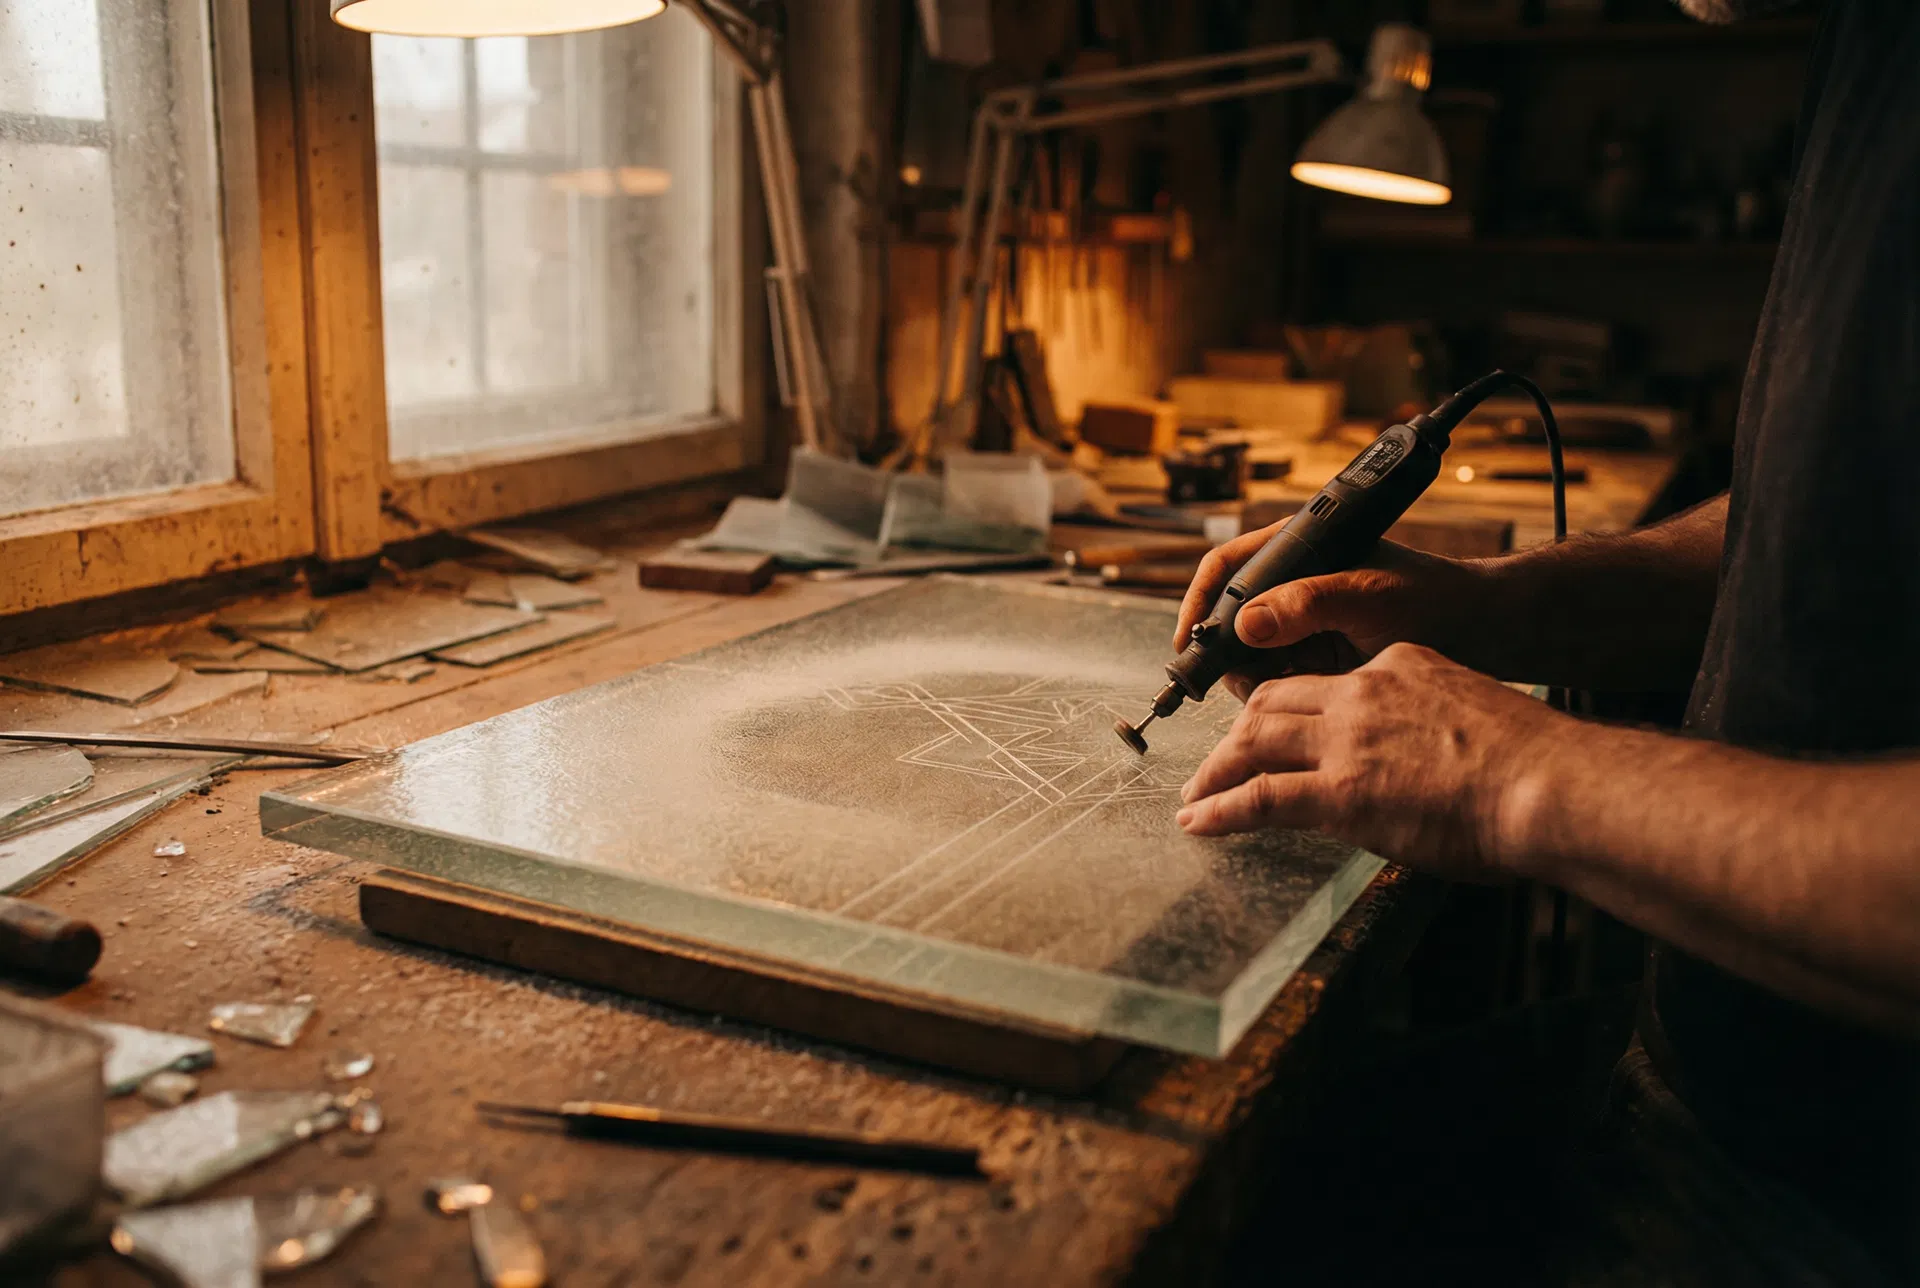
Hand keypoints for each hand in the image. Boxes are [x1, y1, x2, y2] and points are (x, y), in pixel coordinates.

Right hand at [1174, 533, 1493, 699]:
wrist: (1480, 636)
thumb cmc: (1434, 600)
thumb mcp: (1370, 596)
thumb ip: (1309, 604)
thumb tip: (1247, 626)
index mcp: (1300, 548)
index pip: (1228, 566)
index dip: (1201, 602)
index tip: (1189, 642)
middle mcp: (1293, 583)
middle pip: (1231, 618)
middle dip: (1233, 653)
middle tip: (1251, 682)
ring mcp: (1302, 622)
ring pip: (1249, 655)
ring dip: (1261, 676)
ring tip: (1300, 682)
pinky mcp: (1314, 656)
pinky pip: (1276, 678)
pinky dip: (1284, 691)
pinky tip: (1311, 690)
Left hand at [1175, 643, 1565, 878]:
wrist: (1551, 784)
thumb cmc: (1535, 766)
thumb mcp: (1471, 716)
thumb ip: (1430, 727)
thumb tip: (1421, 762)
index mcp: (1397, 666)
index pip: (1323, 682)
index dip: (1288, 707)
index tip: (1274, 728)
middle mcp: (1361, 693)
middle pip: (1272, 702)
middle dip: (1238, 733)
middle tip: (1218, 763)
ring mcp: (1346, 741)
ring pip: (1253, 742)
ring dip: (1216, 771)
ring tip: (1196, 797)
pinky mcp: (1339, 791)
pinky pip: (1259, 797)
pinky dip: (1220, 810)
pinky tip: (1199, 822)